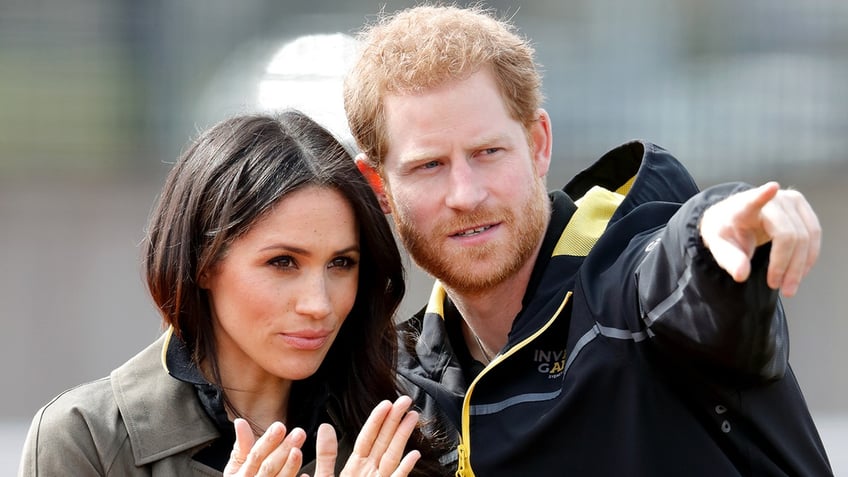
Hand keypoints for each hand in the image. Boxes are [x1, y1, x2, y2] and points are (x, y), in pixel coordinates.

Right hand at [224, 418, 306, 476]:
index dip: (268, 441)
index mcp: (242, 475)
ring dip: (291, 465)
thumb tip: (240, 422)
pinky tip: (305, 476)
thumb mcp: (236, 467)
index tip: (280, 426)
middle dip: (283, 449)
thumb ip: (242, 446)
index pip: (255, 455)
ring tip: (299, 451)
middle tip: (298, 433)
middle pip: (269, 467)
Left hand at [312, 395, 421, 476]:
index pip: (367, 438)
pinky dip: (405, 468)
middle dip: (395, 421)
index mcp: (355, 467)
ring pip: (392, 456)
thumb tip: (324, 427)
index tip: (386, 403)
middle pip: (383, 442)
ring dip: (403, 437)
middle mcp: (370, 473)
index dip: (376, 421)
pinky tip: (414, 455)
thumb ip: (327, 454)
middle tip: (405, 401)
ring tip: (412, 417)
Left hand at [699, 181, 820, 296]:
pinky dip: (808, 257)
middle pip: (789, 235)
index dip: (762, 195)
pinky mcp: (801, 206)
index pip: (754, 200)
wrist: (732, 217)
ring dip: (800, 266)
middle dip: (786, 266)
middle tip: (777, 287)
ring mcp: (790, 200)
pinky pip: (814, 234)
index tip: (771, 188)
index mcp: (744, 206)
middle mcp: (771, 199)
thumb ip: (729, 260)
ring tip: (788, 286)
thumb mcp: (718, 246)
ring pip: (806, 237)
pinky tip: (798, 272)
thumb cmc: (725, 230)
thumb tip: (742, 275)